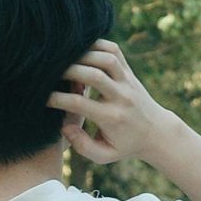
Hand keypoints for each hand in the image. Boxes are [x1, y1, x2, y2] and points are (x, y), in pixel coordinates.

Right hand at [47, 39, 181, 165]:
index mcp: (112, 118)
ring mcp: (127, 81)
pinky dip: (96, 45)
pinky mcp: (129, 71)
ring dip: (82, 56)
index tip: (44, 99)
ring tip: (65, 61)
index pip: (79, 104)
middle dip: (68, 71)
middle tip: (52, 75)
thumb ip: (82, 146)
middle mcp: (121, 97)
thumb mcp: (104, 156)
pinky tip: (81, 51)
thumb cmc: (125, 145)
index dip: (57, 99)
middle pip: (93, 76)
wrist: (156, 133)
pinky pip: (114, 50)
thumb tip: (64, 127)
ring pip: (105, 58)